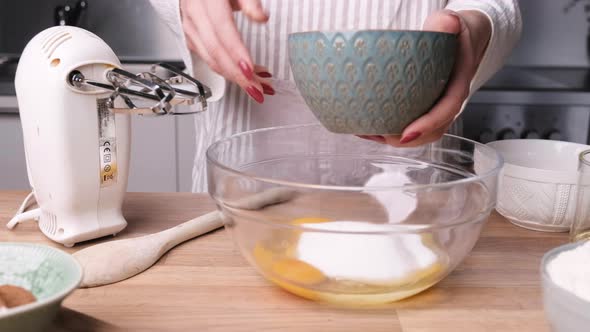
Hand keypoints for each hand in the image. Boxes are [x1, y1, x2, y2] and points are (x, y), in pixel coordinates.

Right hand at [180, 0, 274, 102]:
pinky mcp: (192, 38)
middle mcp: (195, 15)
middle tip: (257, 88)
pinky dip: (227, 71)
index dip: (236, 53)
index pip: (222, 30)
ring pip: (211, 59)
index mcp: (207, 0)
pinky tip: (245, 75)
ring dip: (234, 77)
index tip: (250, 70)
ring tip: (257, 85)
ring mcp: (190, 28)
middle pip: (215, 50)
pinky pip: (209, 59)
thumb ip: (250, 1)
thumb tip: (262, 17)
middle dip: (237, 74)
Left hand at [360, 9, 491, 146]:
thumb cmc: (454, 35)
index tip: (407, 133)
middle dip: (406, 138)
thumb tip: (448, 22)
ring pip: (421, 133)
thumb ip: (448, 24)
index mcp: (458, 84)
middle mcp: (449, 101)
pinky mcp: (426, 108)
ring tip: (370, 133)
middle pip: (432, 130)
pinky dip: (393, 131)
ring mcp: (438, 107)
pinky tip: (373, 128)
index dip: (427, 124)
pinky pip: (413, 126)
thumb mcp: (451, 25)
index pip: (446, 110)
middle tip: (379, 135)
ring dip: (396, 138)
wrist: (462, 40)